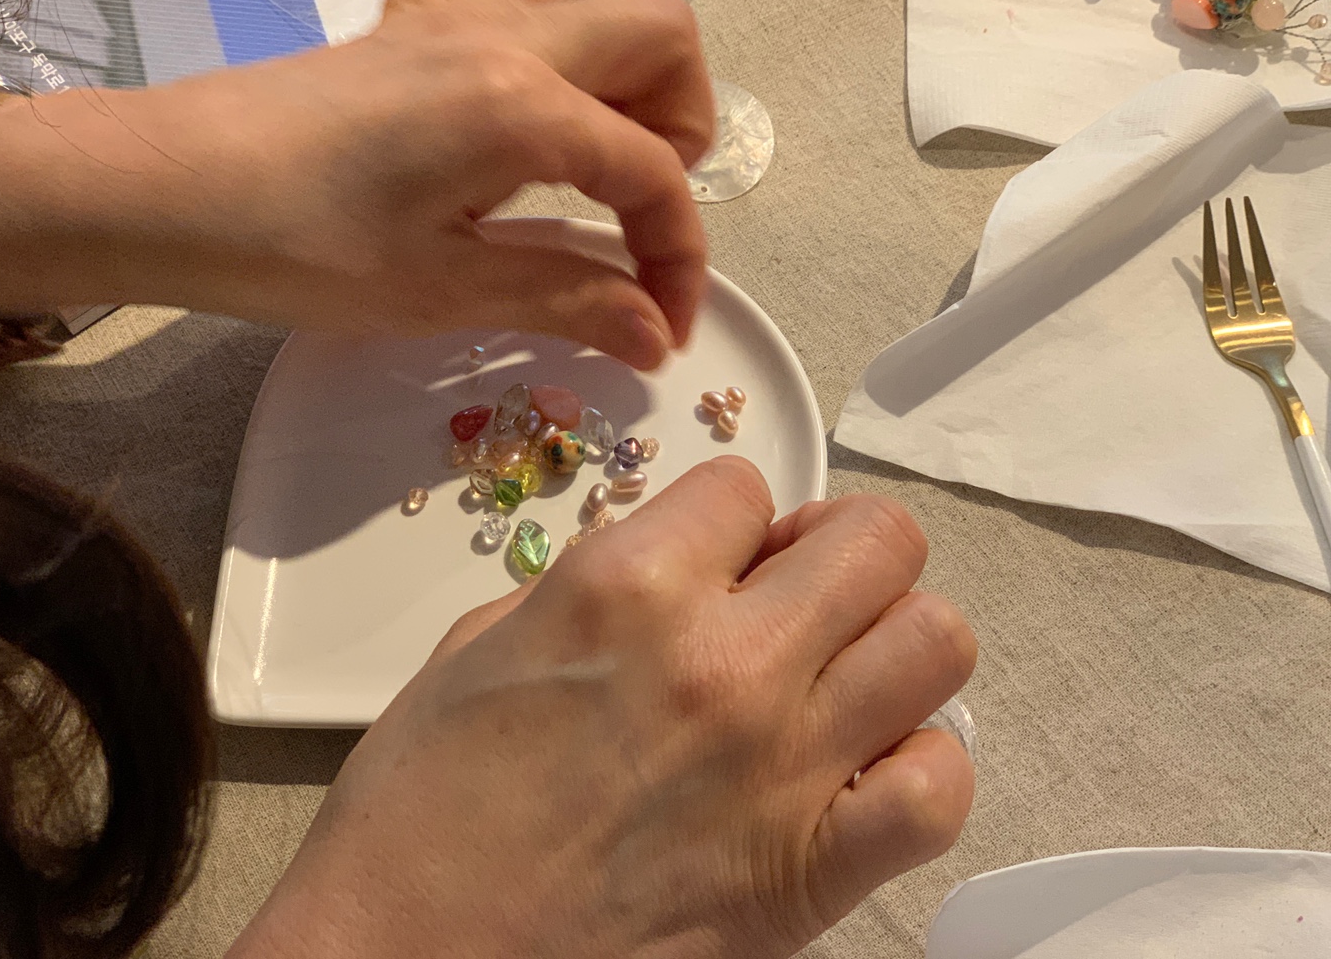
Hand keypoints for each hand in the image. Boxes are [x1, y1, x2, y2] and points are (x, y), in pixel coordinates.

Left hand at [0, 0, 714, 369]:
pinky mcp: (406, 18)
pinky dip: (530, 7)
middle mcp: (506, 37)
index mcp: (522, 109)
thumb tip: (655, 335)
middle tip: (642, 212)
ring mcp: (454, 14)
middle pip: (662, 35)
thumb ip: (564, 298)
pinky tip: (513, 75)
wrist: (165, 190)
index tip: (662, 328)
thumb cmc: (297, 250)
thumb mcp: (441, 291)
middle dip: (683, 126)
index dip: (679, 257)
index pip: (653, 173)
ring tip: (599, 140)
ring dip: (626, 54)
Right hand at [230, 458, 975, 958]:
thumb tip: (671, 564)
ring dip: (894, 640)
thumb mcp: (480, 645)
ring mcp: (781, 766)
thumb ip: (593, 582)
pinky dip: (918, 768)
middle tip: (796, 590)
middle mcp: (720, 661)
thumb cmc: (420, 815)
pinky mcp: (811, 872)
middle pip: (877, 538)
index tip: (717, 556)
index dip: (730, 518)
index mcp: (625, 588)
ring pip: (937, 640)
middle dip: (839, 548)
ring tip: (840, 670)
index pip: (746, 486)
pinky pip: (939, 787)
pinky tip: (859, 769)